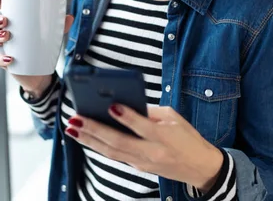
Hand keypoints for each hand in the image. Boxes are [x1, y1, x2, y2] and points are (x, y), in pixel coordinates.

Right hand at [0, 0, 73, 96]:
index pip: (3, 10)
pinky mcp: (4, 63)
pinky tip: (10, 59)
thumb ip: (60, 26)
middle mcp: (5, 34)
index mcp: (15, 24)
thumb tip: (69, 17)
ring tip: (7, 36)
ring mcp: (3, 48)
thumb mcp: (51, 36)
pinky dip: (0, 59)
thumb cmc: (42, 49)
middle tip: (5, 21)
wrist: (40, 73)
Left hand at [65, 105, 222, 191]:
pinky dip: (98, 146)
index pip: (142, 126)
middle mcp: (152, 151)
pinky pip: (115, 156)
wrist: (200, 167)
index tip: (111, 105)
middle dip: (95, 130)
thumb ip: (151, 112)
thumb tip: (125, 104)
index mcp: (164, 136)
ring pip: (112, 152)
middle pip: (119, 142)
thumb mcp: (174, 119)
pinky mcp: (139, 167)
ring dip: (89, 140)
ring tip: (72, 128)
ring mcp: (144, 162)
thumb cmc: (188, 138)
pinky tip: (85, 137)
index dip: (127, 117)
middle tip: (77, 118)